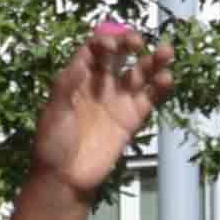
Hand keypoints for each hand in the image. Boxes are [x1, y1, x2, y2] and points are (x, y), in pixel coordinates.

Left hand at [25, 19, 176, 203]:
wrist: (65, 178)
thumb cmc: (52, 144)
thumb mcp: (53, 112)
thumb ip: (66, 86)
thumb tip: (79, 62)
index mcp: (79, 79)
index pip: (94, 50)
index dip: (104, 42)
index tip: (111, 46)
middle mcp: (101, 84)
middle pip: (120, 55)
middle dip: (129, 43)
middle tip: (138, 42)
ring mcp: (118, 99)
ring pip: (139, 72)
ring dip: (153, 60)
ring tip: (166, 52)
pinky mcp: (132, 117)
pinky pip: (150, 96)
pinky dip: (160, 86)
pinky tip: (167, 78)